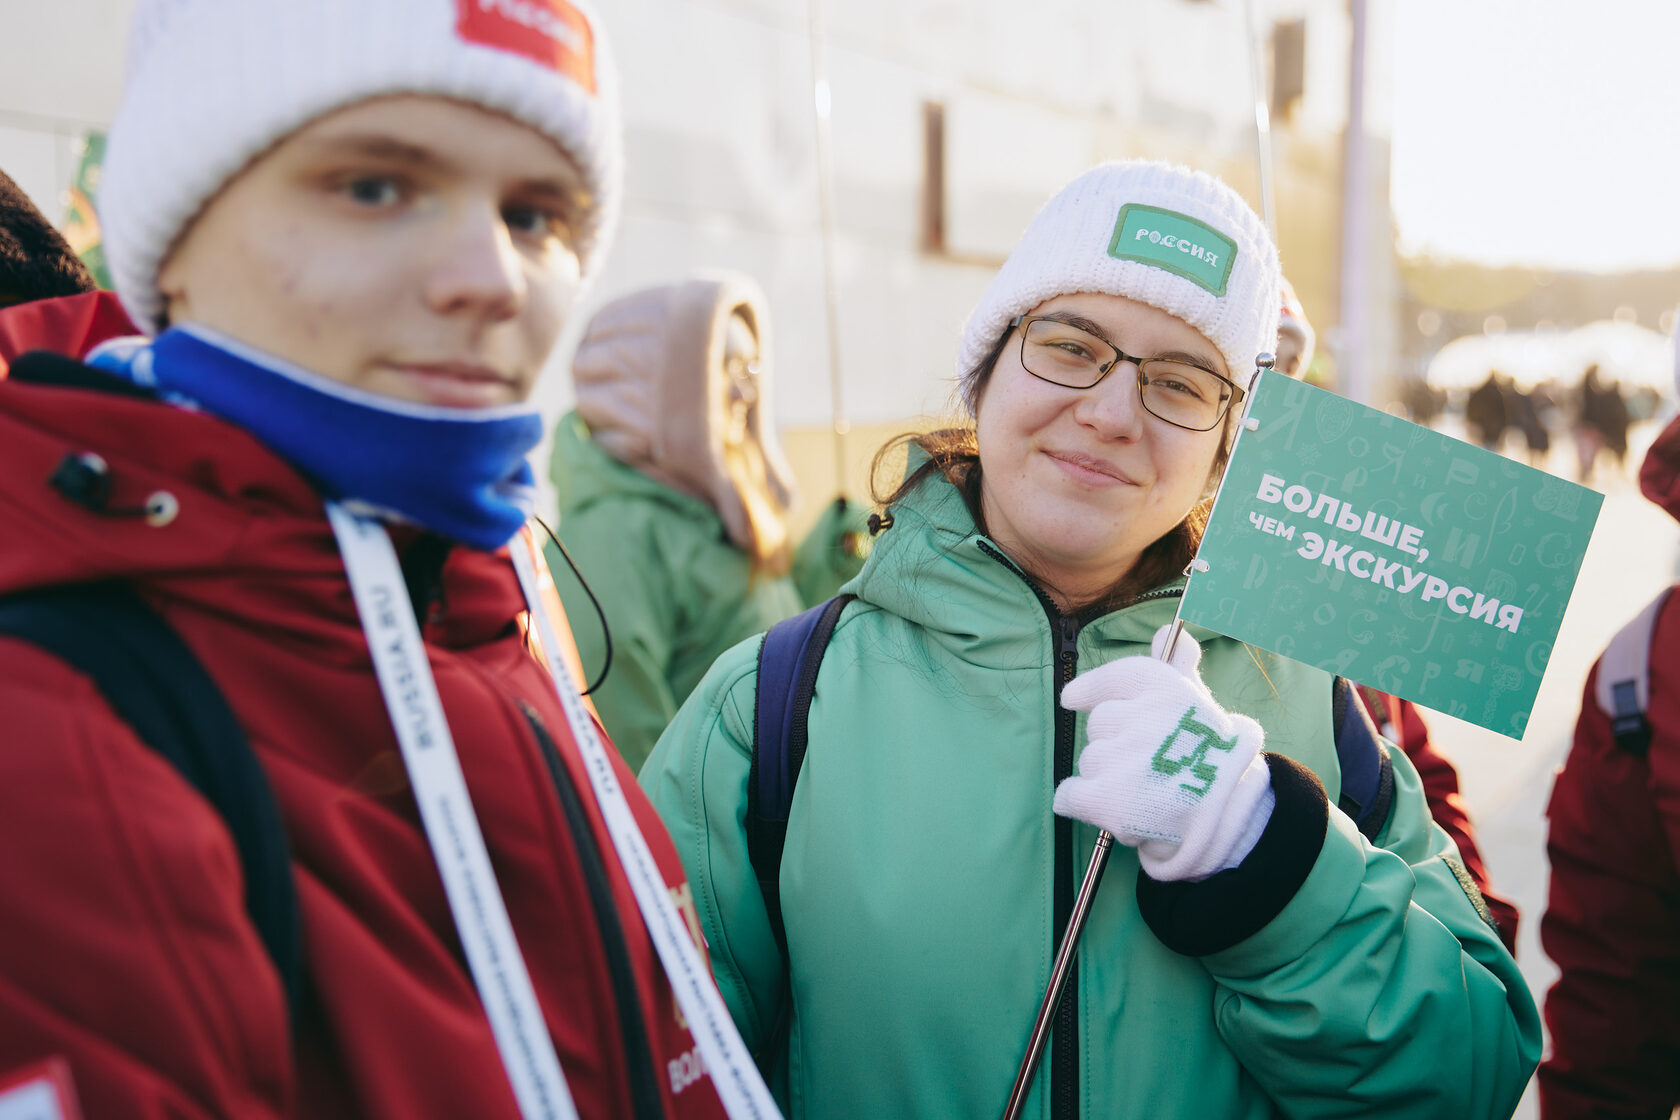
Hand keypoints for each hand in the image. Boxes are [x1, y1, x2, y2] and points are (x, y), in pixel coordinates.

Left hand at [1053, 626, 1274, 881]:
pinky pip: (1068, 794)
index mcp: (1164, 689)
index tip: (1073, 697)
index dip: (1090, 688)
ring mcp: (1122, 760)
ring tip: (1143, 789)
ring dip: (1106, 775)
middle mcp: (1140, 718)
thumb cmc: (1212, 756)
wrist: (1228, 819)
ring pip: (1089, 760)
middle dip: (1114, 740)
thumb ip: (1177, 664)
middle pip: (1099, 723)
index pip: (1112, 678)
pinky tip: (1108, 808)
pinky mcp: (1106, 800)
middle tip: (1147, 761)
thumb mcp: (1199, 703)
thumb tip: (1164, 631)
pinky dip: (1078, 803)